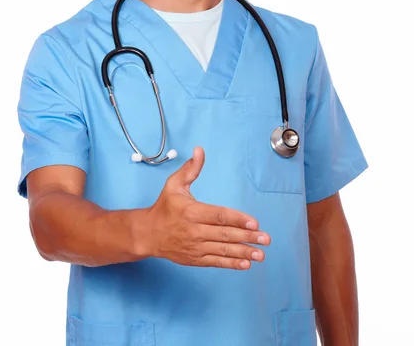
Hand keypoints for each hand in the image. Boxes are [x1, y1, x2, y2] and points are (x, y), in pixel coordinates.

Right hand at [143, 146, 270, 269]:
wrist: (148, 233)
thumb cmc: (164, 207)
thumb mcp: (174, 184)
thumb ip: (190, 169)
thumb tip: (199, 150)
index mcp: (192, 212)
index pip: (219, 216)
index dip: (237, 219)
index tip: (254, 222)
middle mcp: (194, 231)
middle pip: (225, 234)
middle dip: (247, 237)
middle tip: (265, 238)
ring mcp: (195, 247)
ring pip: (223, 250)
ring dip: (243, 252)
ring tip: (260, 254)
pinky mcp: (195, 259)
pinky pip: (216, 262)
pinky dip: (231, 264)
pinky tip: (245, 263)